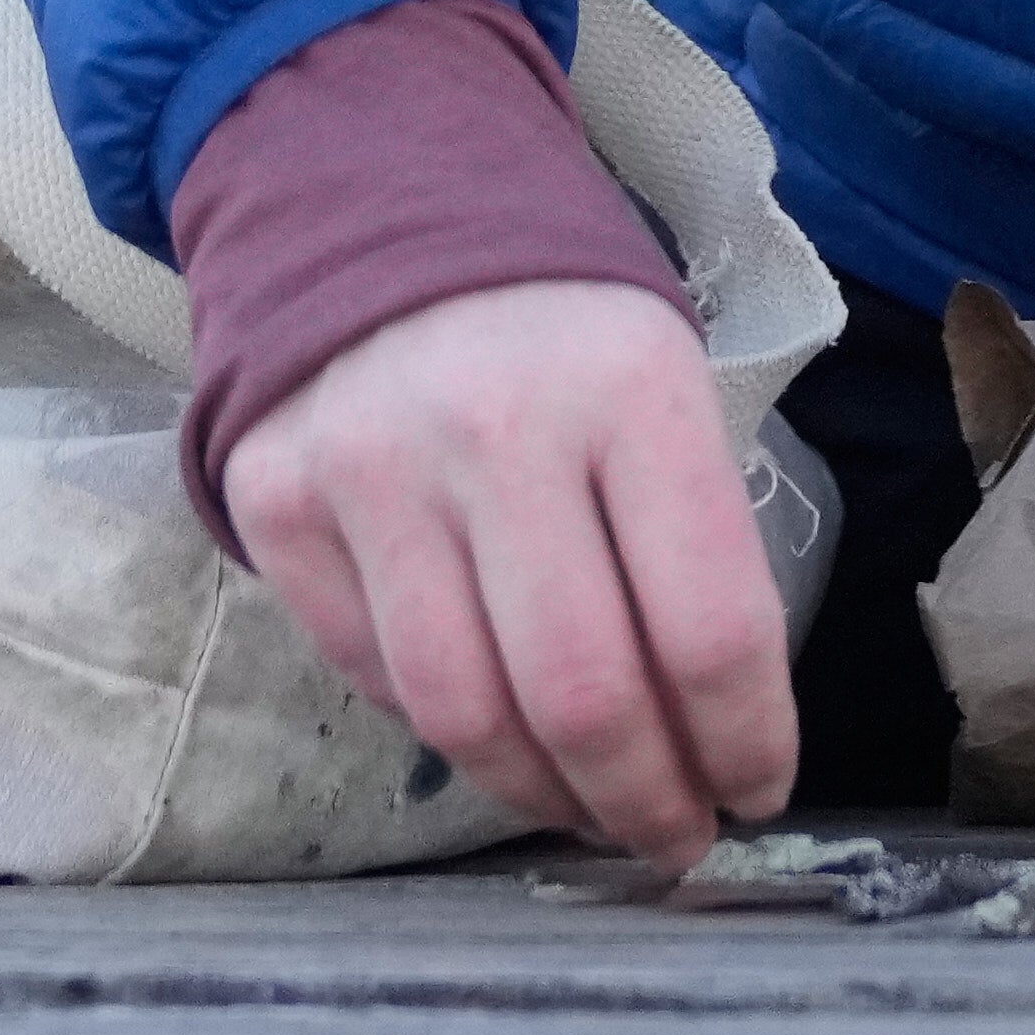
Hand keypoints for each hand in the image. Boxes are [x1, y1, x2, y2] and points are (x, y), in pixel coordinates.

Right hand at [215, 274, 794, 862]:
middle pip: (584, 695)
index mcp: (630, 384)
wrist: (373, 199)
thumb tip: (715, 730)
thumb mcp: (660, 378)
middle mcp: (495, 426)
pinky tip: (493, 731)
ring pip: (466, 713)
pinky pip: (372, 675)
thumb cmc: (555, 318)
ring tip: (589, 811)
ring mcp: (370, 467)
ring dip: (543, 796)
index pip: (710, 625)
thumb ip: (688, 535)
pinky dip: (443, 730)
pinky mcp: (277, 501)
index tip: (757, 790)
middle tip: (675, 835)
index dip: (744, 741)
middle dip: (646, 802)